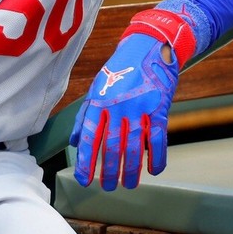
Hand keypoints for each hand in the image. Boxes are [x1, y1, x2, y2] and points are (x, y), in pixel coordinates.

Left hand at [70, 9, 193, 190]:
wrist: (149, 46)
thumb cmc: (120, 69)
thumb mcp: (97, 87)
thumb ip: (86, 115)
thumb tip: (73, 142)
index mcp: (99, 101)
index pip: (89, 136)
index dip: (86, 161)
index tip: (85, 180)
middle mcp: (117, 105)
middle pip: (111, 145)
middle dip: (108, 170)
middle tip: (107, 187)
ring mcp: (139, 107)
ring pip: (134, 145)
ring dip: (131, 169)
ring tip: (129, 184)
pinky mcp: (159, 107)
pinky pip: (158, 138)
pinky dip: (157, 156)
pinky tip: (154, 170)